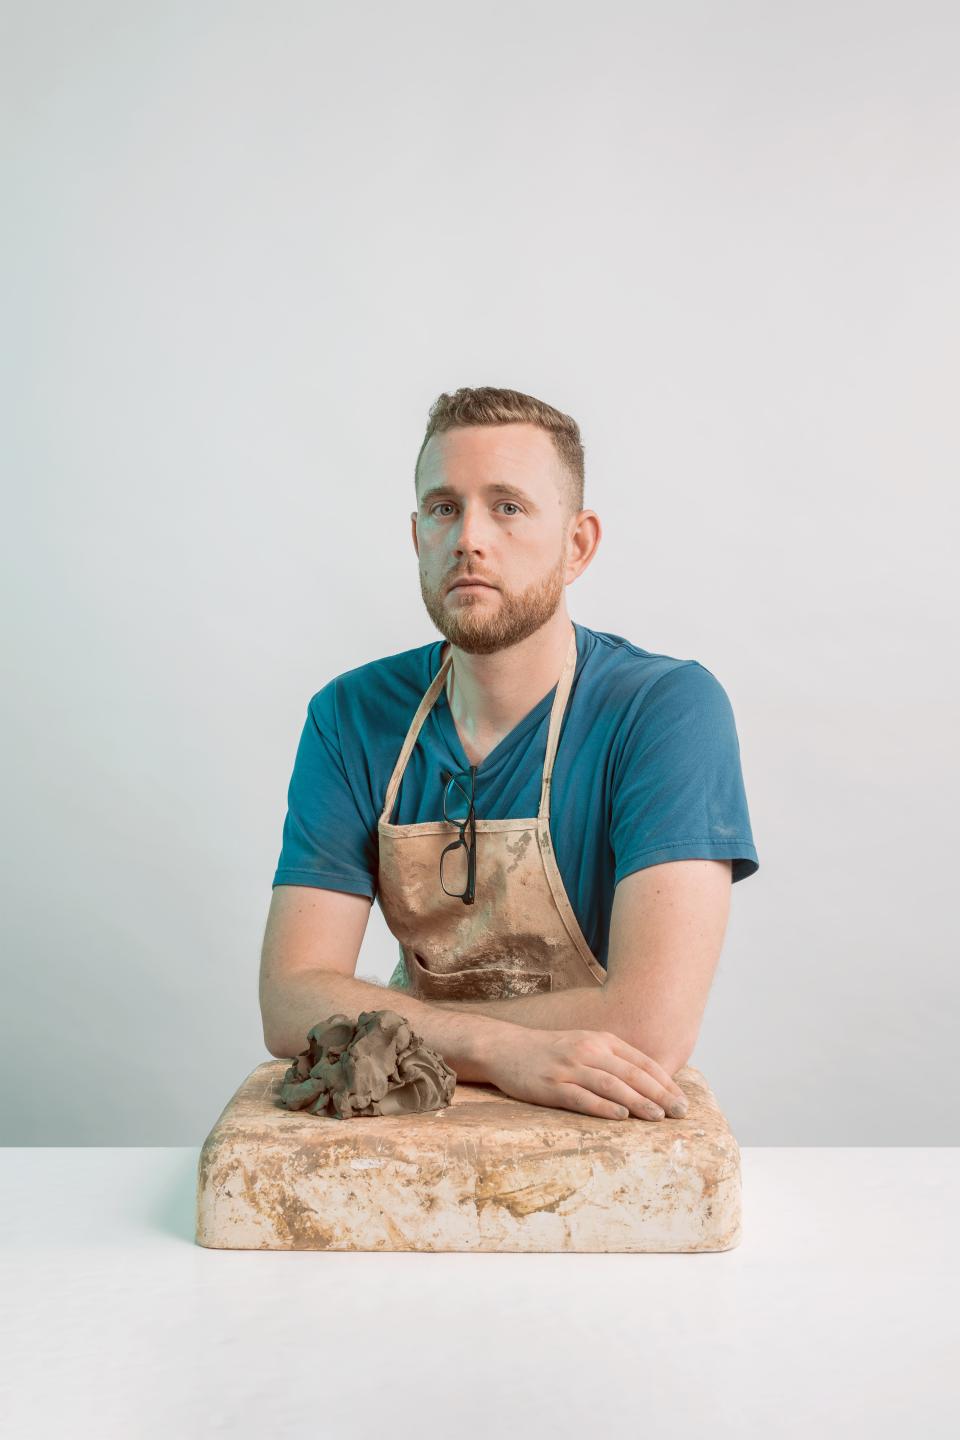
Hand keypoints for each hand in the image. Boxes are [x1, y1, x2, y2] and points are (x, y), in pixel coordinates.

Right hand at [485, 1025, 688, 1120]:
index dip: (665, 1081)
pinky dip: (603, 1107)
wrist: (506, 1048)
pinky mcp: (551, 1086)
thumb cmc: (551, 1052)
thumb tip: (649, 1084)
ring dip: (638, 1102)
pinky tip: (620, 1117)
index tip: (683, 1099)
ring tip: (659, 1117)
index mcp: (601, 1040)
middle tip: (681, 1112)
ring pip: (611, 1085)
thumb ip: (613, 1060)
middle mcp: (588, 1050)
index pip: (641, 1062)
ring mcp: (569, 1067)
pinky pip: (582, 1097)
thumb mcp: (585, 1046)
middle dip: (660, 1094)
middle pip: (631, 1074)